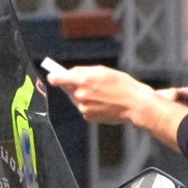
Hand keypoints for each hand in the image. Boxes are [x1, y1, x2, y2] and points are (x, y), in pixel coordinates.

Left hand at [45, 65, 187, 151]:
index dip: (54, 77)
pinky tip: (102, 101)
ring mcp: (83, 108)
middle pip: (67, 88)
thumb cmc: (122, 85)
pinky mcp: (88, 117)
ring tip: (100, 92)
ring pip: (76, 98)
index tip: (52, 76)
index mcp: (83, 81)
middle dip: (74, 84)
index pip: (58, 79)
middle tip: (87, 82)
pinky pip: (83, 107)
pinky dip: (89, 104)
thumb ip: (83, 71)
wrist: (135, 104)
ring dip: (82, 94)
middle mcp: (80, 95)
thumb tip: (69, 73)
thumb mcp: (103, 71)